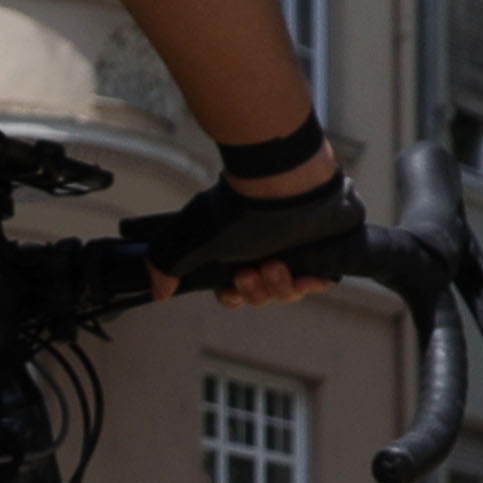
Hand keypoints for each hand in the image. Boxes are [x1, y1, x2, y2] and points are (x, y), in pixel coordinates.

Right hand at [135, 161, 361, 306]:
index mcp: (237, 249)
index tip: (231, 289)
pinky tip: (303, 279)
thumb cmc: (235, 211)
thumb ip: (165, 267)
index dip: (234, 297)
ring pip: (289, 291)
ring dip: (278, 286)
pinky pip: (321, 281)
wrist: (281, 185)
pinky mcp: (323, 247)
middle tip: (249, 271)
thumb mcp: (189, 241)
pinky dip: (311, 285)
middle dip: (254, 291)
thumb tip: (158, 293)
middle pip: (262, 295)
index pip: (236, 289)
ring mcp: (296, 249)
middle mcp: (266, 249)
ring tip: (275, 264)